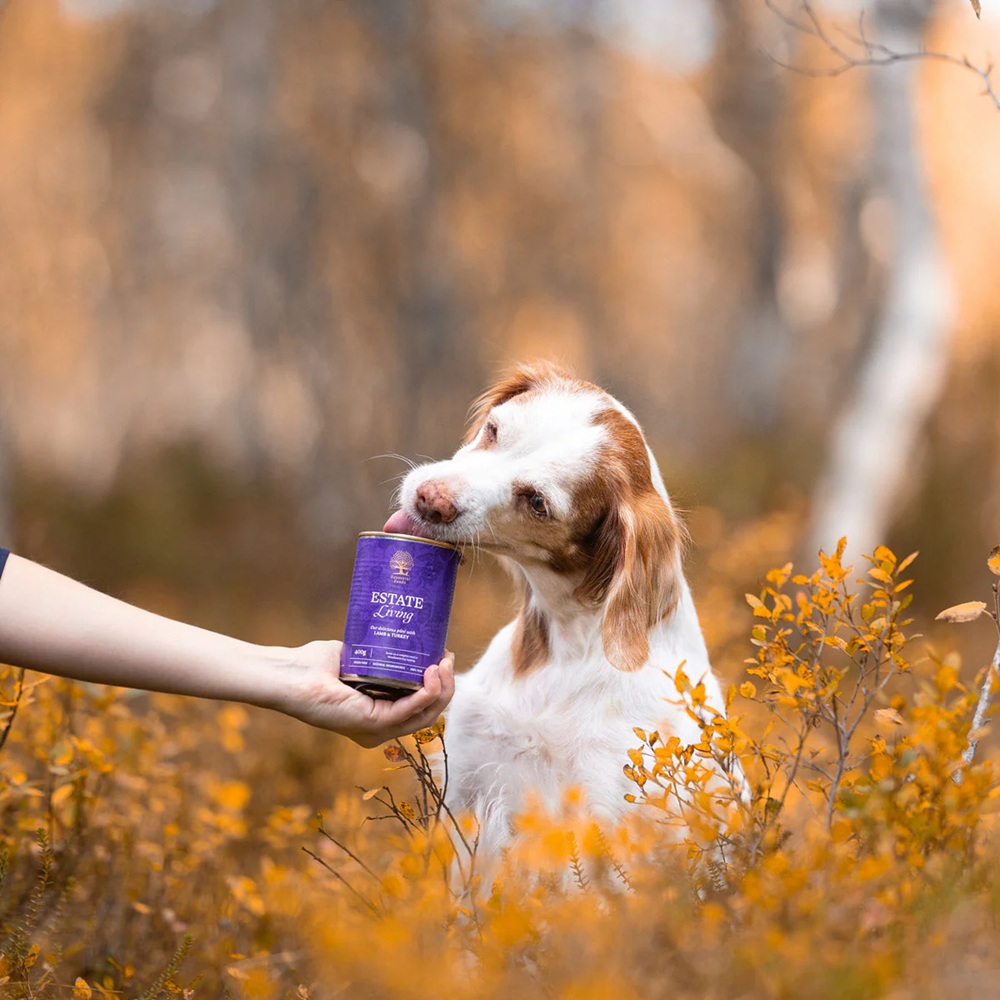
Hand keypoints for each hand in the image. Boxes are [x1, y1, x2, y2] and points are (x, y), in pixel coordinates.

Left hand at [276, 641, 455, 746]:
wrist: (290, 674)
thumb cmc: (314, 666)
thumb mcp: (358, 658)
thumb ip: (379, 654)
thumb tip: (402, 634)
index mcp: (377, 717)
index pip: (419, 707)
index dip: (438, 685)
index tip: (443, 656)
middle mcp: (379, 729)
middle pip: (428, 713)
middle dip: (446, 686)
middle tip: (447, 657)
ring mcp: (377, 730)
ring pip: (425, 715)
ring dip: (442, 688)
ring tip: (444, 662)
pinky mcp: (372, 724)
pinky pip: (410, 711)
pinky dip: (427, 693)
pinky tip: (433, 674)